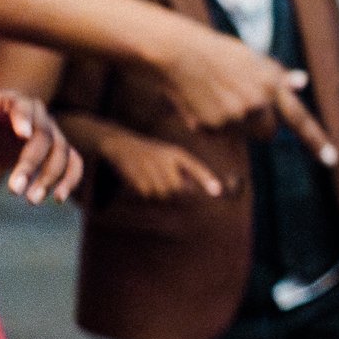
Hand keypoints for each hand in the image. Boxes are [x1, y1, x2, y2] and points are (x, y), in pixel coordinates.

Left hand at [0, 92, 82, 201]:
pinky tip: (58, 198)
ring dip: (50, 177)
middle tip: (14, 190)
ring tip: (31, 200)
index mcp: (10, 102)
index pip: (22, 106)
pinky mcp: (55, 150)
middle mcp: (36, 115)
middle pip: (44, 136)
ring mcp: (50, 133)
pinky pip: (72, 162)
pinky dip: (70, 179)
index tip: (24, 135)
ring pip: (61, 151)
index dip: (24, 119)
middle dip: (32, 164)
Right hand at [94, 128, 223, 200]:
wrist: (122, 144)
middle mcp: (165, 158)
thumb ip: (182, 171)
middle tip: (161, 180)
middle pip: (176, 187)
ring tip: (149, 177)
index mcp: (176, 153)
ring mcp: (151, 166)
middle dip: (172, 190)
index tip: (217, 191)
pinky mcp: (137, 174)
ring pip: (161, 193)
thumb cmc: (150, 153)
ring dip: (157, 192)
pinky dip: (144, 191)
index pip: (195, 167)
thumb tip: (191, 189)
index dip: (206, 179)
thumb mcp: (169, 157)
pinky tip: (139, 179)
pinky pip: (147, 193)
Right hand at [154, 24, 337, 169]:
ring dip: (236, 124)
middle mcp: (257, 105)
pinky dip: (214, 125)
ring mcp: (235, 118)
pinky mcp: (214, 128)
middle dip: (261, 124)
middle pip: (269, 133)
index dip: (317, 141)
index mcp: (271, 85)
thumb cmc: (219, 53)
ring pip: (244, 135)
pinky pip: (221, 135)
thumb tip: (301, 82)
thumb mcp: (253, 58)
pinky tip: (203, 103)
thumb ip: (277, 76)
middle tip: (241, 102)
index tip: (332, 160)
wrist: (180, 54)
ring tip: (219, 97)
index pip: (300, 119)